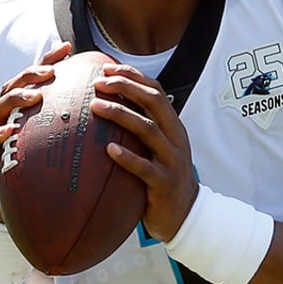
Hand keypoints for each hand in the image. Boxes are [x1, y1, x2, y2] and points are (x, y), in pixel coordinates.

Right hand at [0, 42, 72, 221]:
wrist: (11, 212)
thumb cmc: (38, 175)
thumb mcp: (56, 148)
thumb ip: (74, 128)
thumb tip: (114, 112)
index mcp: (21, 113)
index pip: (34, 80)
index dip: (48, 62)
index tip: (69, 48)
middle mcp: (4, 120)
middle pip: (12, 87)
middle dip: (30, 75)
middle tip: (51, 73)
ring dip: (15, 100)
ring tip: (34, 96)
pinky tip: (9, 132)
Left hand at [92, 64, 198, 241]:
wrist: (186, 215)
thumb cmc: (163, 178)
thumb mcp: (158, 148)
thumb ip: (142, 128)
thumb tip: (108, 107)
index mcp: (173, 126)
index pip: (155, 90)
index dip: (132, 76)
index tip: (107, 68)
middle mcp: (175, 138)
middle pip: (153, 102)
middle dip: (126, 87)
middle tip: (99, 82)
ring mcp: (171, 160)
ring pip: (148, 130)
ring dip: (121, 115)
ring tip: (96, 107)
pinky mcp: (164, 183)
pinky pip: (144, 168)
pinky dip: (127, 157)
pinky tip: (109, 150)